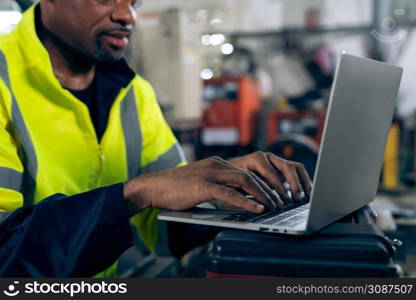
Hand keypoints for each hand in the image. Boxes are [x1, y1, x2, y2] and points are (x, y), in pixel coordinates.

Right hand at [123, 156, 281, 216]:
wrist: (153, 186)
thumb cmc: (176, 188)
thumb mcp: (202, 184)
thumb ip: (220, 187)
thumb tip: (239, 199)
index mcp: (218, 163)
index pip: (248, 171)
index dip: (265, 184)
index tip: (275, 195)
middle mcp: (217, 165)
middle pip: (251, 174)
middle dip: (269, 189)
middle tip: (281, 202)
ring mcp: (211, 173)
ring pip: (245, 181)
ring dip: (263, 195)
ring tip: (274, 206)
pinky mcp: (204, 185)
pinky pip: (230, 193)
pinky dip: (246, 202)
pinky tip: (257, 209)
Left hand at [230, 151, 311, 202]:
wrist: (229, 173)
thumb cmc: (231, 181)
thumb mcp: (235, 186)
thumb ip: (246, 194)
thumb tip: (259, 206)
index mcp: (255, 159)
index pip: (270, 171)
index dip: (278, 187)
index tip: (284, 199)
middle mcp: (267, 158)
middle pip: (287, 166)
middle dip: (293, 184)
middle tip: (297, 199)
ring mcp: (276, 161)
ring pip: (295, 167)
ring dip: (302, 183)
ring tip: (307, 197)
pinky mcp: (282, 168)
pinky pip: (298, 172)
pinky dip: (304, 182)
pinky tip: (307, 194)